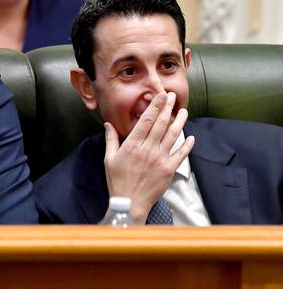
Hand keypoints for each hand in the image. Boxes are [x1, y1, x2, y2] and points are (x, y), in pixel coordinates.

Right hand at [103, 91, 193, 223]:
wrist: (130, 202)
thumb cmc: (117, 180)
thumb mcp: (109, 159)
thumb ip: (110, 140)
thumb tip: (108, 124)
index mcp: (132, 145)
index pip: (146, 121)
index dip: (154, 106)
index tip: (160, 95)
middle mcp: (148, 149)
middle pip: (161, 124)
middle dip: (168, 108)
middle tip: (173, 96)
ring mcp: (160, 159)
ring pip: (172, 135)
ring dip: (179, 122)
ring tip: (183, 111)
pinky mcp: (169, 169)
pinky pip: (180, 154)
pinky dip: (187, 145)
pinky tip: (191, 136)